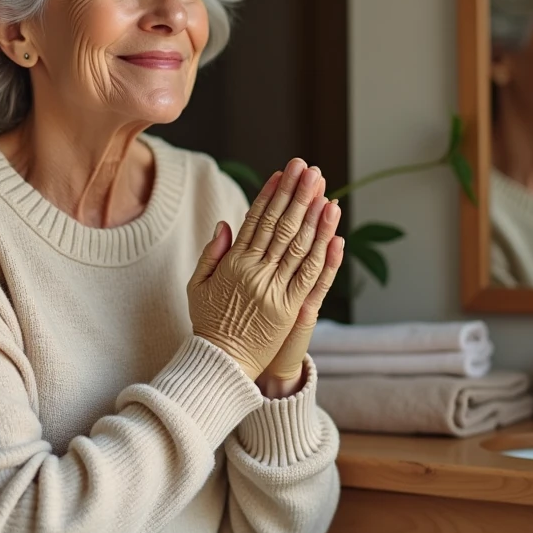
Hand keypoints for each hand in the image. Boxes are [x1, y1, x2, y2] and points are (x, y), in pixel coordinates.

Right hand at [187, 159, 344, 380]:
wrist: (220, 363)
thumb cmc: (209, 323)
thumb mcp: (198, 285)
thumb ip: (213, 254)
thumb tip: (226, 223)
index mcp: (234, 263)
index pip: (256, 220)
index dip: (271, 194)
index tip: (283, 173)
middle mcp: (256, 271)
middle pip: (281, 225)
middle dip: (296, 195)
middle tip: (309, 170)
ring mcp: (275, 289)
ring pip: (298, 245)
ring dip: (313, 216)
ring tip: (324, 190)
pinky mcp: (291, 308)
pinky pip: (311, 276)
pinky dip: (324, 253)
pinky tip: (333, 232)